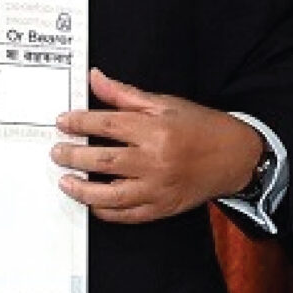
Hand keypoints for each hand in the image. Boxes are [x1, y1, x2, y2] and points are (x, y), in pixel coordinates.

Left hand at [51, 67, 263, 223]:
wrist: (234, 156)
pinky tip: (92, 202)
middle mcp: (155, 161)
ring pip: (111, 195)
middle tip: (57, 152)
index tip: (63, 122)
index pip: (106, 124)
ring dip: (82, 189)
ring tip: (65, 181)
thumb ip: (124, 94)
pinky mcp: (162, 208)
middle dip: (73, 155)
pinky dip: (105, 211)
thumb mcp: (164, 103)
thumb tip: (95, 78)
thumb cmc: (199, 126)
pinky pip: (127, 215)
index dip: (79, 122)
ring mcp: (158, 188)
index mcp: (154, 130)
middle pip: (103, 159)